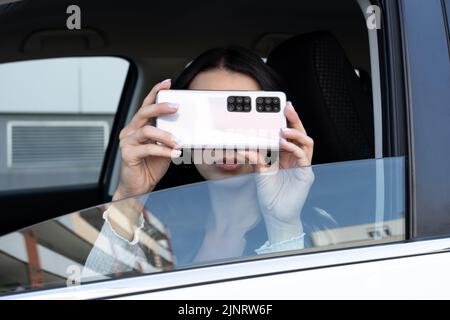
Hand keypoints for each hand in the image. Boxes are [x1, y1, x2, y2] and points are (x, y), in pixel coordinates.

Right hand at [114, 79, 181, 200]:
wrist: (139, 187)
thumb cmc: (149, 167)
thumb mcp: (163, 148)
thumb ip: (168, 137)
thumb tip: (183, 129)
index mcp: (138, 127)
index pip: (146, 105)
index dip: (155, 92)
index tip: (166, 83)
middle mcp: (130, 131)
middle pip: (144, 112)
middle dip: (161, 107)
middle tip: (176, 107)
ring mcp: (127, 142)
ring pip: (146, 130)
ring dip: (165, 135)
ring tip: (178, 141)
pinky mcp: (128, 154)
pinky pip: (147, 148)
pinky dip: (162, 150)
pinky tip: (173, 153)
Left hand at [242, 102, 314, 243]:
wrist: (275, 214)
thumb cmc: (269, 194)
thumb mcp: (259, 171)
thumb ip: (256, 156)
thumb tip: (245, 144)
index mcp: (286, 155)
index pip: (288, 134)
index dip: (286, 120)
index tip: (279, 107)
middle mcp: (296, 158)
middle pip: (300, 134)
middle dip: (294, 119)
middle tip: (287, 108)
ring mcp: (302, 165)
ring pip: (306, 142)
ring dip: (296, 133)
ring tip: (284, 129)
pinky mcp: (306, 174)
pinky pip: (304, 157)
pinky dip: (295, 148)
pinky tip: (285, 144)